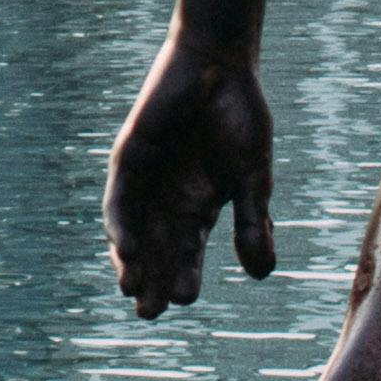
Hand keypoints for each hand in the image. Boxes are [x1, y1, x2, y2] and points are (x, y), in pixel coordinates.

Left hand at [106, 37, 275, 318]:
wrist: (220, 66)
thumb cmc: (240, 117)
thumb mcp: (253, 177)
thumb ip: (252, 223)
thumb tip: (260, 275)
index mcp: (198, 208)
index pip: (187, 253)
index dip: (184, 276)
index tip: (185, 300)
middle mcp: (167, 200)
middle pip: (156, 251)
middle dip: (151, 281)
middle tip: (148, 314)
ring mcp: (146, 180)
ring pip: (133, 232)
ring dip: (132, 261)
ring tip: (132, 291)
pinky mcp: (129, 158)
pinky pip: (120, 200)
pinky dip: (121, 226)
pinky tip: (127, 249)